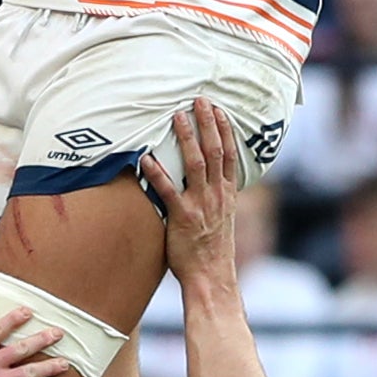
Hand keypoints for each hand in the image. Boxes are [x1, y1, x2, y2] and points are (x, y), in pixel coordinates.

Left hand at [131, 100, 246, 285]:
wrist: (211, 277)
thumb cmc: (212, 251)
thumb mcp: (221, 220)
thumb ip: (214, 199)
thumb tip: (205, 184)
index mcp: (228, 194)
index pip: (229, 155)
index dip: (225, 130)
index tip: (219, 110)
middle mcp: (217, 195)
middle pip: (214, 151)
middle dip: (207, 123)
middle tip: (199, 100)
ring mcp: (200, 204)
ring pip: (195, 163)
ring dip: (186, 137)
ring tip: (176, 116)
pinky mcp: (182, 216)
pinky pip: (168, 190)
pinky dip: (157, 173)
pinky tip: (146, 158)